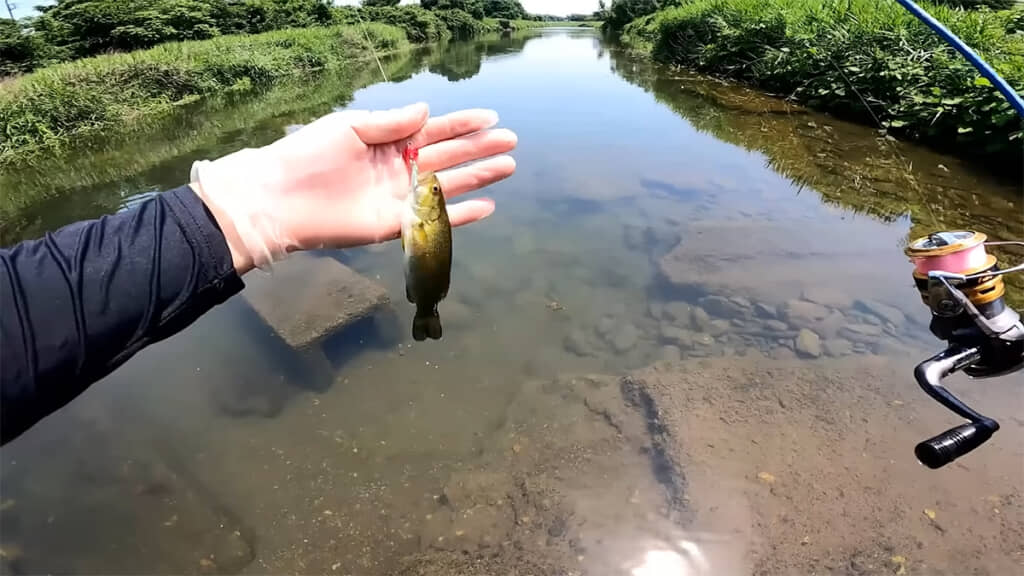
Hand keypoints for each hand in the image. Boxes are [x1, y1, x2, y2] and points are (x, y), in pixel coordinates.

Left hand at [189, 102, 516, 274]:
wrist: (281, 198)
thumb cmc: (309, 155)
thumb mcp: (351, 128)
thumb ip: (391, 123)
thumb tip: (428, 110)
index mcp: (389, 141)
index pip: (434, 130)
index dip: (463, 124)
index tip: (491, 117)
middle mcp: (399, 169)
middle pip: (448, 157)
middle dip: (480, 148)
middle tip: (511, 141)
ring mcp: (400, 198)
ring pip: (448, 185)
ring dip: (479, 176)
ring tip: (508, 166)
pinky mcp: (395, 225)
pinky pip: (435, 220)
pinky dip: (461, 215)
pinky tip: (487, 206)